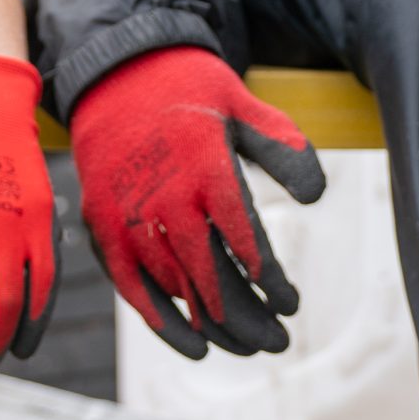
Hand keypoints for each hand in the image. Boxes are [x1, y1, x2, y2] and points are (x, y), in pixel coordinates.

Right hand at [68, 45, 324, 358]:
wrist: (115, 72)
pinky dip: (164, 324)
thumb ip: (285, 149)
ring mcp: (127, 219)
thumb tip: (315, 198)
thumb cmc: (191, 91)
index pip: (245, 242)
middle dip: (249, 318)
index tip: (291, 304)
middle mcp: (163, 199)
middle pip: (212, 279)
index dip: (271, 282)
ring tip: (249, 345)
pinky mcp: (102, 230)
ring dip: (216, 326)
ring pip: (177, 291)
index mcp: (204, 167)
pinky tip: (196, 347)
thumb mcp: (245, 105)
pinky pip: (133, 290)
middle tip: (279, 341)